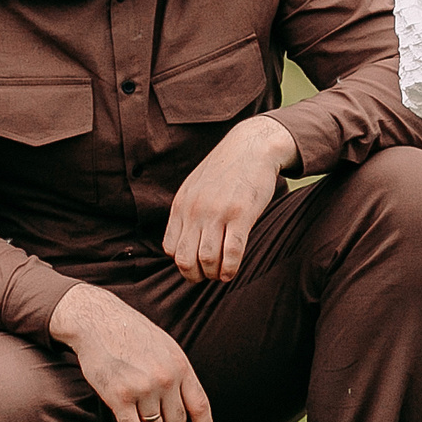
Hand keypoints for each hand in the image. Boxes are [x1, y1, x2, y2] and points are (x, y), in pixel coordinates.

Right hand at [49, 284, 215, 421]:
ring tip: (140, 420)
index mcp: (180, 366)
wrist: (99, 320)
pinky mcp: (118, 397)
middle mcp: (165, 379)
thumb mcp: (166, 347)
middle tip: (154, 415)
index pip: (200, 405)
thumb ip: (178, 372)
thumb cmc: (132, 333)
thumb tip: (187, 402)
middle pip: (176, 421)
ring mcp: (142, 389)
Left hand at [164, 116, 296, 282]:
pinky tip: (232, 272)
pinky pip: (231, 252)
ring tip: (221, 274)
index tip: (196, 265)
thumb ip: (187, 211)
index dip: (182, 263)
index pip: (170, 248)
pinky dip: (230, 269)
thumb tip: (184, 240)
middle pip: (184, 259)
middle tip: (207, 276)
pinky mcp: (241, 214)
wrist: (252, 146)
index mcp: (181, 205)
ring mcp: (217, 212)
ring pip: (207, 259)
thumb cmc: (226, 169)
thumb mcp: (196, 186)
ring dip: (214, 274)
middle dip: (195, 276)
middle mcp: (195, 210)